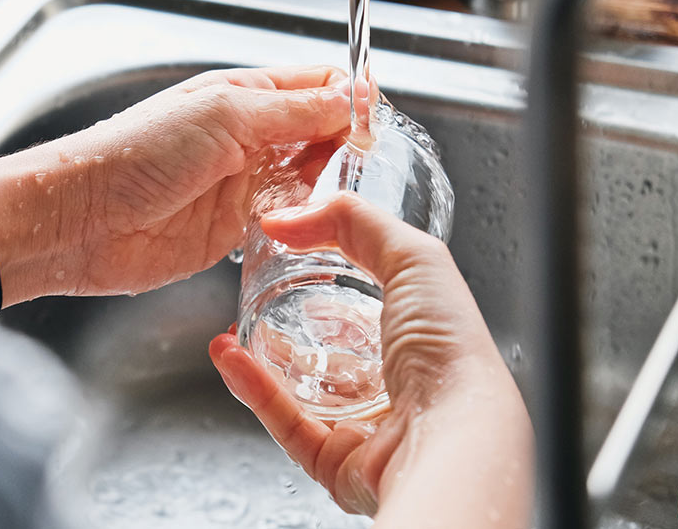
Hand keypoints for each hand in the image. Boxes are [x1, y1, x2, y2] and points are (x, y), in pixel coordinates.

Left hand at [51, 65, 353, 294]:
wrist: (84, 219)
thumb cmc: (138, 154)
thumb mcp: (225, 116)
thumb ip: (293, 111)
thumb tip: (352, 98)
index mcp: (243, 94)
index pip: (315, 85)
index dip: (350, 97)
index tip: (377, 118)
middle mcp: (246, 135)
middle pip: (318, 131)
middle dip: (345, 141)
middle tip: (361, 159)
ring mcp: (241, 182)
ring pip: (308, 176)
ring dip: (327, 181)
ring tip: (339, 190)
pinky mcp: (233, 227)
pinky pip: (285, 217)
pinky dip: (303, 217)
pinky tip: (313, 220)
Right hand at [209, 193, 532, 527]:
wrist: (449, 439)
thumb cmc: (449, 353)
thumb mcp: (413, 257)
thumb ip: (352, 221)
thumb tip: (287, 217)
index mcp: (422, 337)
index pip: (372, 304)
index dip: (333, 278)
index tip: (291, 254)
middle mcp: (397, 384)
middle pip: (333, 350)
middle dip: (290, 323)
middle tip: (254, 295)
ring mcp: (366, 425)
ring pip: (302, 389)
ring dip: (261, 355)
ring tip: (229, 327)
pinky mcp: (335, 460)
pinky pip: (285, 422)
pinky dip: (252, 388)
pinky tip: (228, 356)